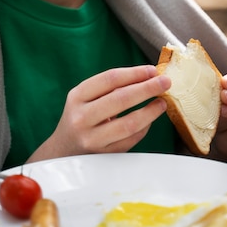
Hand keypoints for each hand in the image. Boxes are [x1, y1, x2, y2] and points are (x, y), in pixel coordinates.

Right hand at [27, 65, 170, 161]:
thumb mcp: (84, 98)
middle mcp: (81, 117)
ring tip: (162, 102)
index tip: (152, 70)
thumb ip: (109, 88)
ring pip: (128, 123)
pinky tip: (150, 119)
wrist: (61, 152)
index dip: (134, 73)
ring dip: (150, 111)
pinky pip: (130, 140)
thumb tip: (146, 76)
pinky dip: (144, 128)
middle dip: (147, 88)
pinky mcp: (103, 157)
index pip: (110, 79)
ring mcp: (92, 139)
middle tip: (165, 81)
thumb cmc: (79, 118)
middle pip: (121, 99)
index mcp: (77, 96)